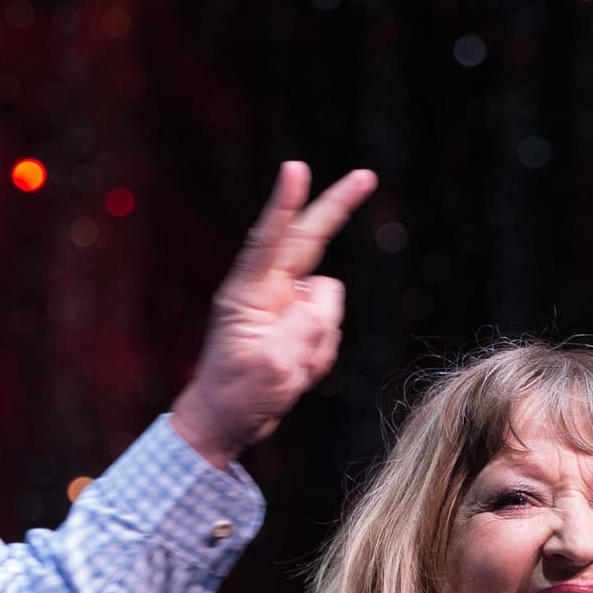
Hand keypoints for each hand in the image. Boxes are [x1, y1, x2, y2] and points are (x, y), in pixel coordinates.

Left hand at [171, 162, 377, 465]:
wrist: (226, 424)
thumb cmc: (236, 397)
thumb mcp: (271, 369)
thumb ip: (302, 329)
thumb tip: (323, 295)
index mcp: (246, 295)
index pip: (268, 241)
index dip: (284, 204)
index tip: (294, 168)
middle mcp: (265, 291)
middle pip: (308, 240)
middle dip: (336, 208)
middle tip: (366, 176)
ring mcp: (282, 307)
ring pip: (329, 304)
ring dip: (320, 341)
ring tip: (290, 370)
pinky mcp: (295, 324)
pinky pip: (329, 330)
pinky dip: (320, 354)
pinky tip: (295, 373)